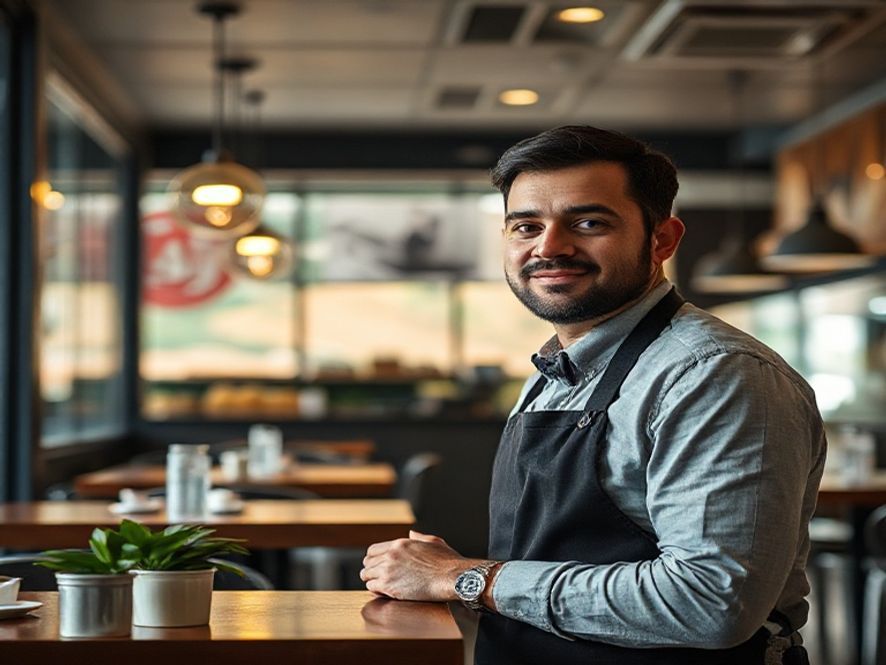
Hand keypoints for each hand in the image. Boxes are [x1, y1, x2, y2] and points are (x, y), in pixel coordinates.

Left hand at [360, 530, 482, 601]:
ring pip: (366, 575)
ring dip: (372, 580)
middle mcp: (391, 555)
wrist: (451, 577)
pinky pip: (371, 587)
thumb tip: (411, 533)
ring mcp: (388, 570)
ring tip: (379, 586)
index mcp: (400, 544)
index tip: (377, 566)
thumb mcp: (433, 542)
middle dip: (371, 569)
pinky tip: (384, 593)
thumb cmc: (447, 562)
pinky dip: (376, 591)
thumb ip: (419, 537)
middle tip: (377, 577)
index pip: (373, 550)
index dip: (374, 559)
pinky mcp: (388, 586)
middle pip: (367, 562)